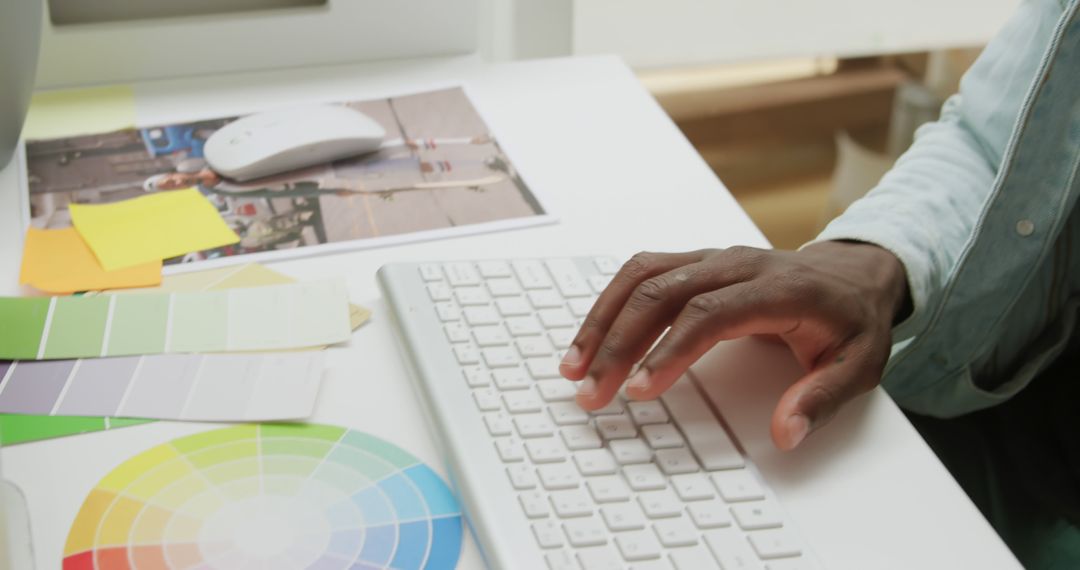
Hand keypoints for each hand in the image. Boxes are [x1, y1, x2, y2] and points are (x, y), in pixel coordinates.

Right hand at [559, 242, 908, 449]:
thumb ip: (821, 399)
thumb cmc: (851, 321)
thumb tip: (785, 433)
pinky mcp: (693, 263)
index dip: (669, 351)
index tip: (640, 390)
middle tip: (592, 392)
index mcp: (777, 288)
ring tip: (574, 367)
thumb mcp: (859, 365)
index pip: (708, 314)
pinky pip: (640, 274)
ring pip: (641, 278)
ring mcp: (710, 259)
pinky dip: (609, 304)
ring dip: (602, 322)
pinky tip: (590, 339)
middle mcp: (735, 265)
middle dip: (619, 344)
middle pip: (661, 294)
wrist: (852, 274)